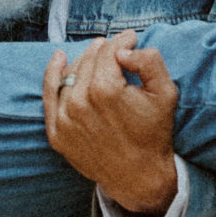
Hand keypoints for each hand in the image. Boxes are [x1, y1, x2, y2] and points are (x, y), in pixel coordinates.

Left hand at [43, 31, 177, 215]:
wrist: (139, 178)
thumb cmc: (153, 133)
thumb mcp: (165, 93)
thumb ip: (149, 61)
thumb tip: (124, 49)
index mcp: (106, 90)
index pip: (109, 50)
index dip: (123, 40)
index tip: (131, 38)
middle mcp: (80, 102)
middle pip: (90, 59)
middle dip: (106, 50)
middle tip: (119, 50)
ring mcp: (65, 119)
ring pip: (72, 72)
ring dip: (86, 61)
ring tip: (99, 58)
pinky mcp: (56, 133)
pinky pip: (50, 94)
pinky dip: (53, 73)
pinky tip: (59, 58)